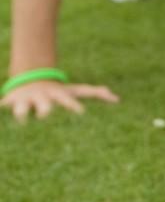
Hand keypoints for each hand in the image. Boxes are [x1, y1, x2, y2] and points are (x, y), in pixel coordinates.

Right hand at [3, 79, 118, 121]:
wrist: (31, 82)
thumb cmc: (58, 92)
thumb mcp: (74, 91)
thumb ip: (95, 93)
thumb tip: (117, 98)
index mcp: (58, 95)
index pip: (68, 101)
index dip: (73, 106)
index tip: (81, 113)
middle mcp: (42, 98)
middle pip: (44, 104)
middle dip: (46, 109)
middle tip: (47, 116)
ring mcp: (25, 101)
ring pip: (22, 108)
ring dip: (22, 112)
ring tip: (22, 119)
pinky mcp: (10, 103)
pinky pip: (3, 107)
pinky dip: (1, 109)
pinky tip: (0, 116)